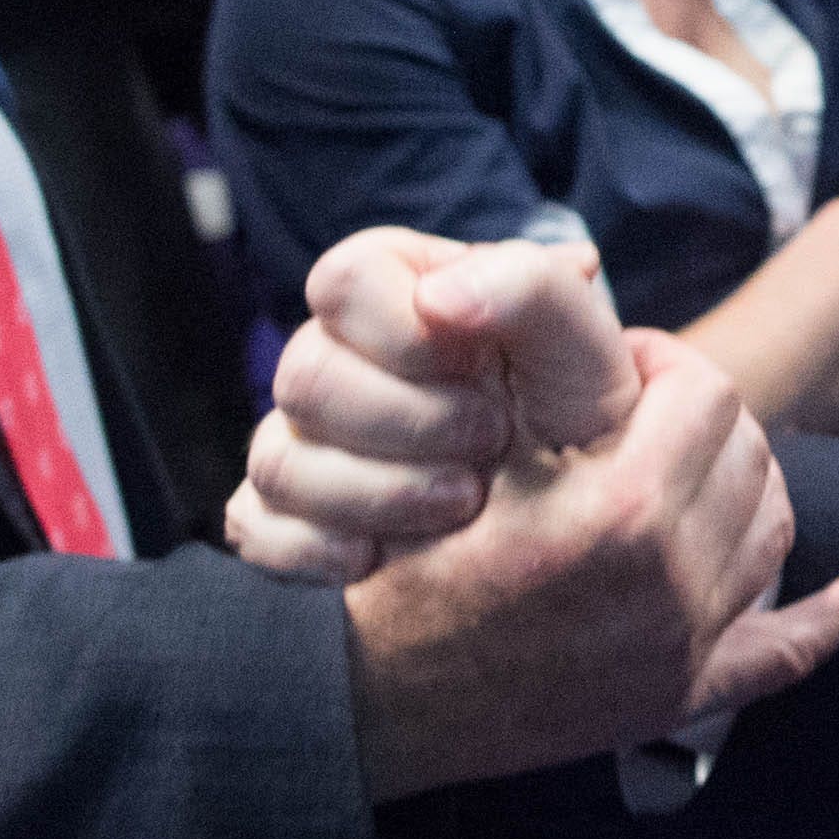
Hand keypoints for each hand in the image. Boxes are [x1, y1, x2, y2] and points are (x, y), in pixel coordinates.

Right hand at [238, 234, 635, 574]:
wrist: (581, 540)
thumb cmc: (581, 428)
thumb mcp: (584, 352)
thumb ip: (529, 289)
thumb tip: (436, 297)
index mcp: (402, 293)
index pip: (345, 279)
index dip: (409, 335)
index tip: (479, 374)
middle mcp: (341, 359)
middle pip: (303, 374)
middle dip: (409, 424)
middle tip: (490, 443)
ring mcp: (306, 441)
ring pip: (277, 458)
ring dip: (381, 494)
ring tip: (462, 504)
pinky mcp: (287, 519)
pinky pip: (254, 528)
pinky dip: (317, 551)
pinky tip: (382, 559)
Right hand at [319, 300, 838, 804]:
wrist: (377, 696)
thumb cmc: (413, 558)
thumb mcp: (472, 445)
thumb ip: (533, 351)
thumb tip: (584, 266)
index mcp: (625, 510)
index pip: (704, 392)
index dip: (664, 363)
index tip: (620, 367)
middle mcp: (672, 582)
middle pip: (750, 454)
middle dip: (703, 416)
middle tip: (644, 411)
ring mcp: (683, 645)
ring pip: (772, 530)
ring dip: (745, 483)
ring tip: (685, 464)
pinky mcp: (678, 694)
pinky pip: (787, 653)